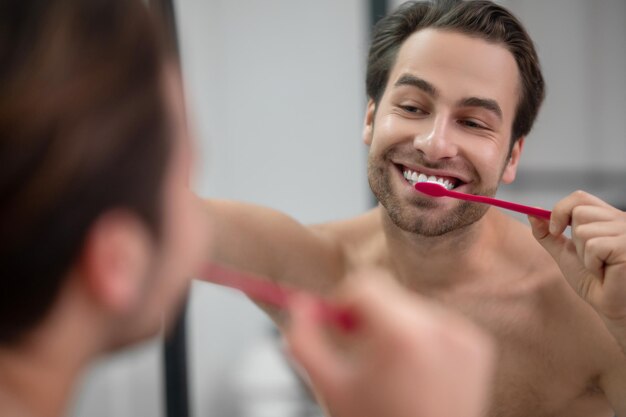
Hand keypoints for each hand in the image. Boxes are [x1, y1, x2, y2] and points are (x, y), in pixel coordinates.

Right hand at [284, 272, 493, 416]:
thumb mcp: (329, 387)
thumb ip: (305, 339)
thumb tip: (300, 303)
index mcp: (400, 334)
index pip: (366, 283)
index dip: (345, 301)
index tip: (340, 325)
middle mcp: (438, 327)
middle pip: (389, 295)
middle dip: (370, 317)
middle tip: (364, 352)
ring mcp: (463, 336)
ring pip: (412, 308)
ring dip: (397, 327)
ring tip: (395, 371)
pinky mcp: (478, 346)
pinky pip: (438, 324)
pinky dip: (424, 339)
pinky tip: (419, 374)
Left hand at [528, 191, 625, 332]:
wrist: (611, 306)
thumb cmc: (593, 281)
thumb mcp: (565, 252)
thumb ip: (548, 233)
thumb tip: (531, 212)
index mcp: (607, 217)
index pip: (579, 197)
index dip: (561, 211)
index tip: (555, 230)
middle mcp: (621, 220)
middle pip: (578, 211)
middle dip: (574, 239)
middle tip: (588, 258)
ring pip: (583, 230)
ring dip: (584, 255)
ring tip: (600, 267)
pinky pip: (594, 246)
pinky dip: (593, 263)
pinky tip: (606, 272)